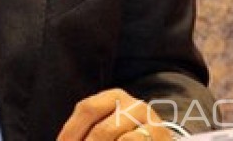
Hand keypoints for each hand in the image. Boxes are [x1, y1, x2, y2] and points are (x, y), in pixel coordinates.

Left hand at [56, 88, 174, 140]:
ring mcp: (151, 122)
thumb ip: (87, 133)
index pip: (86, 109)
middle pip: (102, 130)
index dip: (70, 132)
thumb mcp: (106, 127)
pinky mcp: (162, 136)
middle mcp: (133, 104)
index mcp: (114, 96)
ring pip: (119, 140)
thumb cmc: (124, 137)